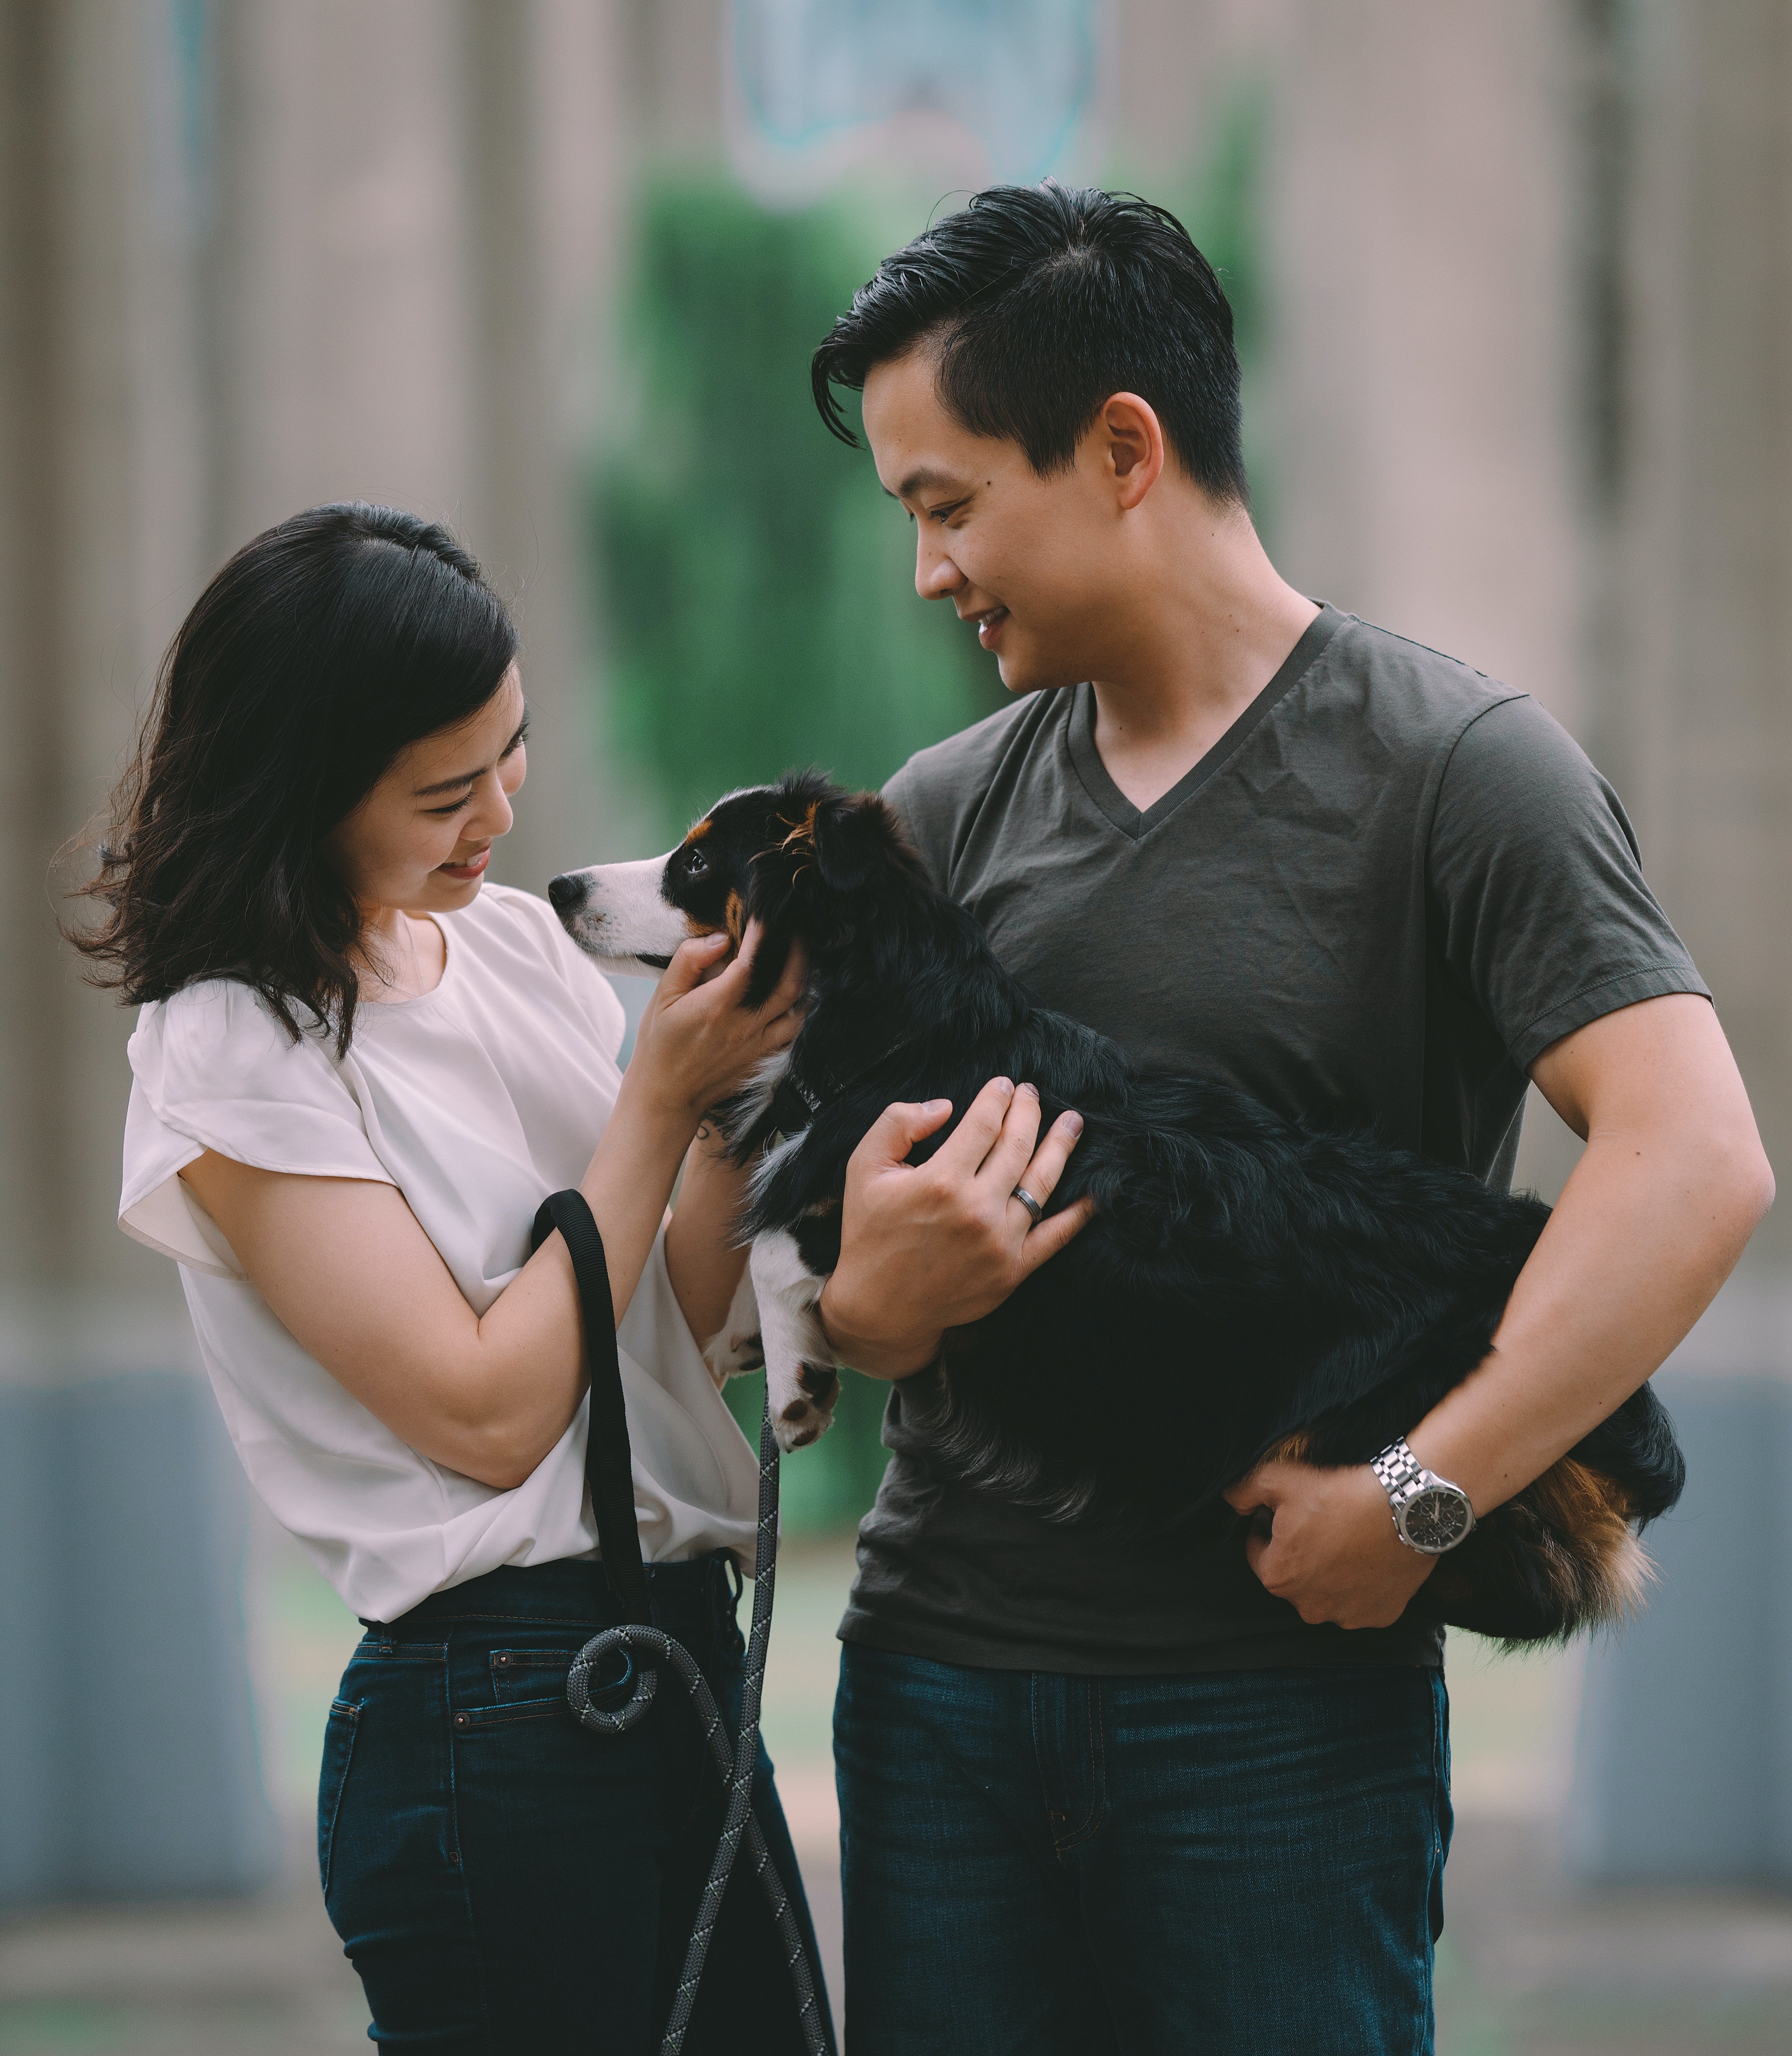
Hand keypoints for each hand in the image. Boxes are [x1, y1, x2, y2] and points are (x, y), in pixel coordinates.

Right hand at [627, 921, 805, 1124]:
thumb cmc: (660, 1045)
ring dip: (804, 981)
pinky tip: (796, 998)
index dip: (763, 935)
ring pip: (799, 1008)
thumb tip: (719, 939)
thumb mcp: (662, 998)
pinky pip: (794, 1032)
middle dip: (798, 951)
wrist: (667, 1096)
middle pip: (789, 983)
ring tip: (801, 960)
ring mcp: (759, 1045)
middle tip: (798, 931)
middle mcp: (745, 1025)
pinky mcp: (764, 1060)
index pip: (751, 962)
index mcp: (717, 1006)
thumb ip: (689, 962)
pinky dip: (800, 1011)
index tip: (766, 916)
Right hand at [819, 1076, 1092, 1377]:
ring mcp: (999, 1241)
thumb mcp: (863, 1168)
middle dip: (1029, 1111)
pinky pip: (1055, 1236)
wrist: (880, 1307)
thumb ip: (898, 1124)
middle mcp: (976, 1208)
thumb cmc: (869, 1233)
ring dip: (1060, 1146)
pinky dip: (1078, 1214)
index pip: (983, 1123)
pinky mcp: (1013, 1269)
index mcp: (940, 1180)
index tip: (1004, 1084)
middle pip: (1017, 1145)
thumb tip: (945, 1107)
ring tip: (1073, 1122)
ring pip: (1040, 1182)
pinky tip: (1094, 1192)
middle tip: (1033, 1093)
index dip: (997, 1097)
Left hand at [1221, 1456, 1437, 1628]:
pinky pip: (1363, 1601)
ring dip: (1331, 1571)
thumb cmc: (1340, 1494)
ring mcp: (1347, 1616)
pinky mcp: (1380, 1616)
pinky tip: (1370, 1556)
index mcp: (1277, 1578)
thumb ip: (1245, 1491)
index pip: (1259, 1553)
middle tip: (1321, 1523)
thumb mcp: (1279, 1478)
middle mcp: (1309, 1607)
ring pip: (1328, 1592)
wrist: (1404, 1506)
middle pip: (1294, 1576)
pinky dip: (1363, 1583)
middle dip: (1300, 1552)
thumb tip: (1231, 1500)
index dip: (1269, 1529)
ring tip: (1348, 1538)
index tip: (1287, 1512)